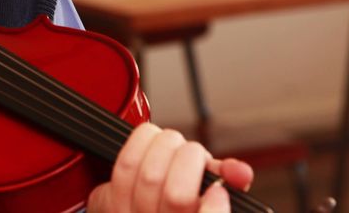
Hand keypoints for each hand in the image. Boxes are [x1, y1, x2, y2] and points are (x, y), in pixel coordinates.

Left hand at [86, 123, 253, 212]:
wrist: (133, 211)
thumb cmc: (172, 203)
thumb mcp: (206, 196)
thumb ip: (226, 181)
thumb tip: (240, 171)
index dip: (215, 206)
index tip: (217, 190)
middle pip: (177, 195)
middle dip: (191, 160)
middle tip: (193, 153)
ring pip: (150, 176)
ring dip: (166, 146)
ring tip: (172, 144)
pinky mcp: (109, 203)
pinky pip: (124, 165)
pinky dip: (141, 143)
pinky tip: (151, 142)